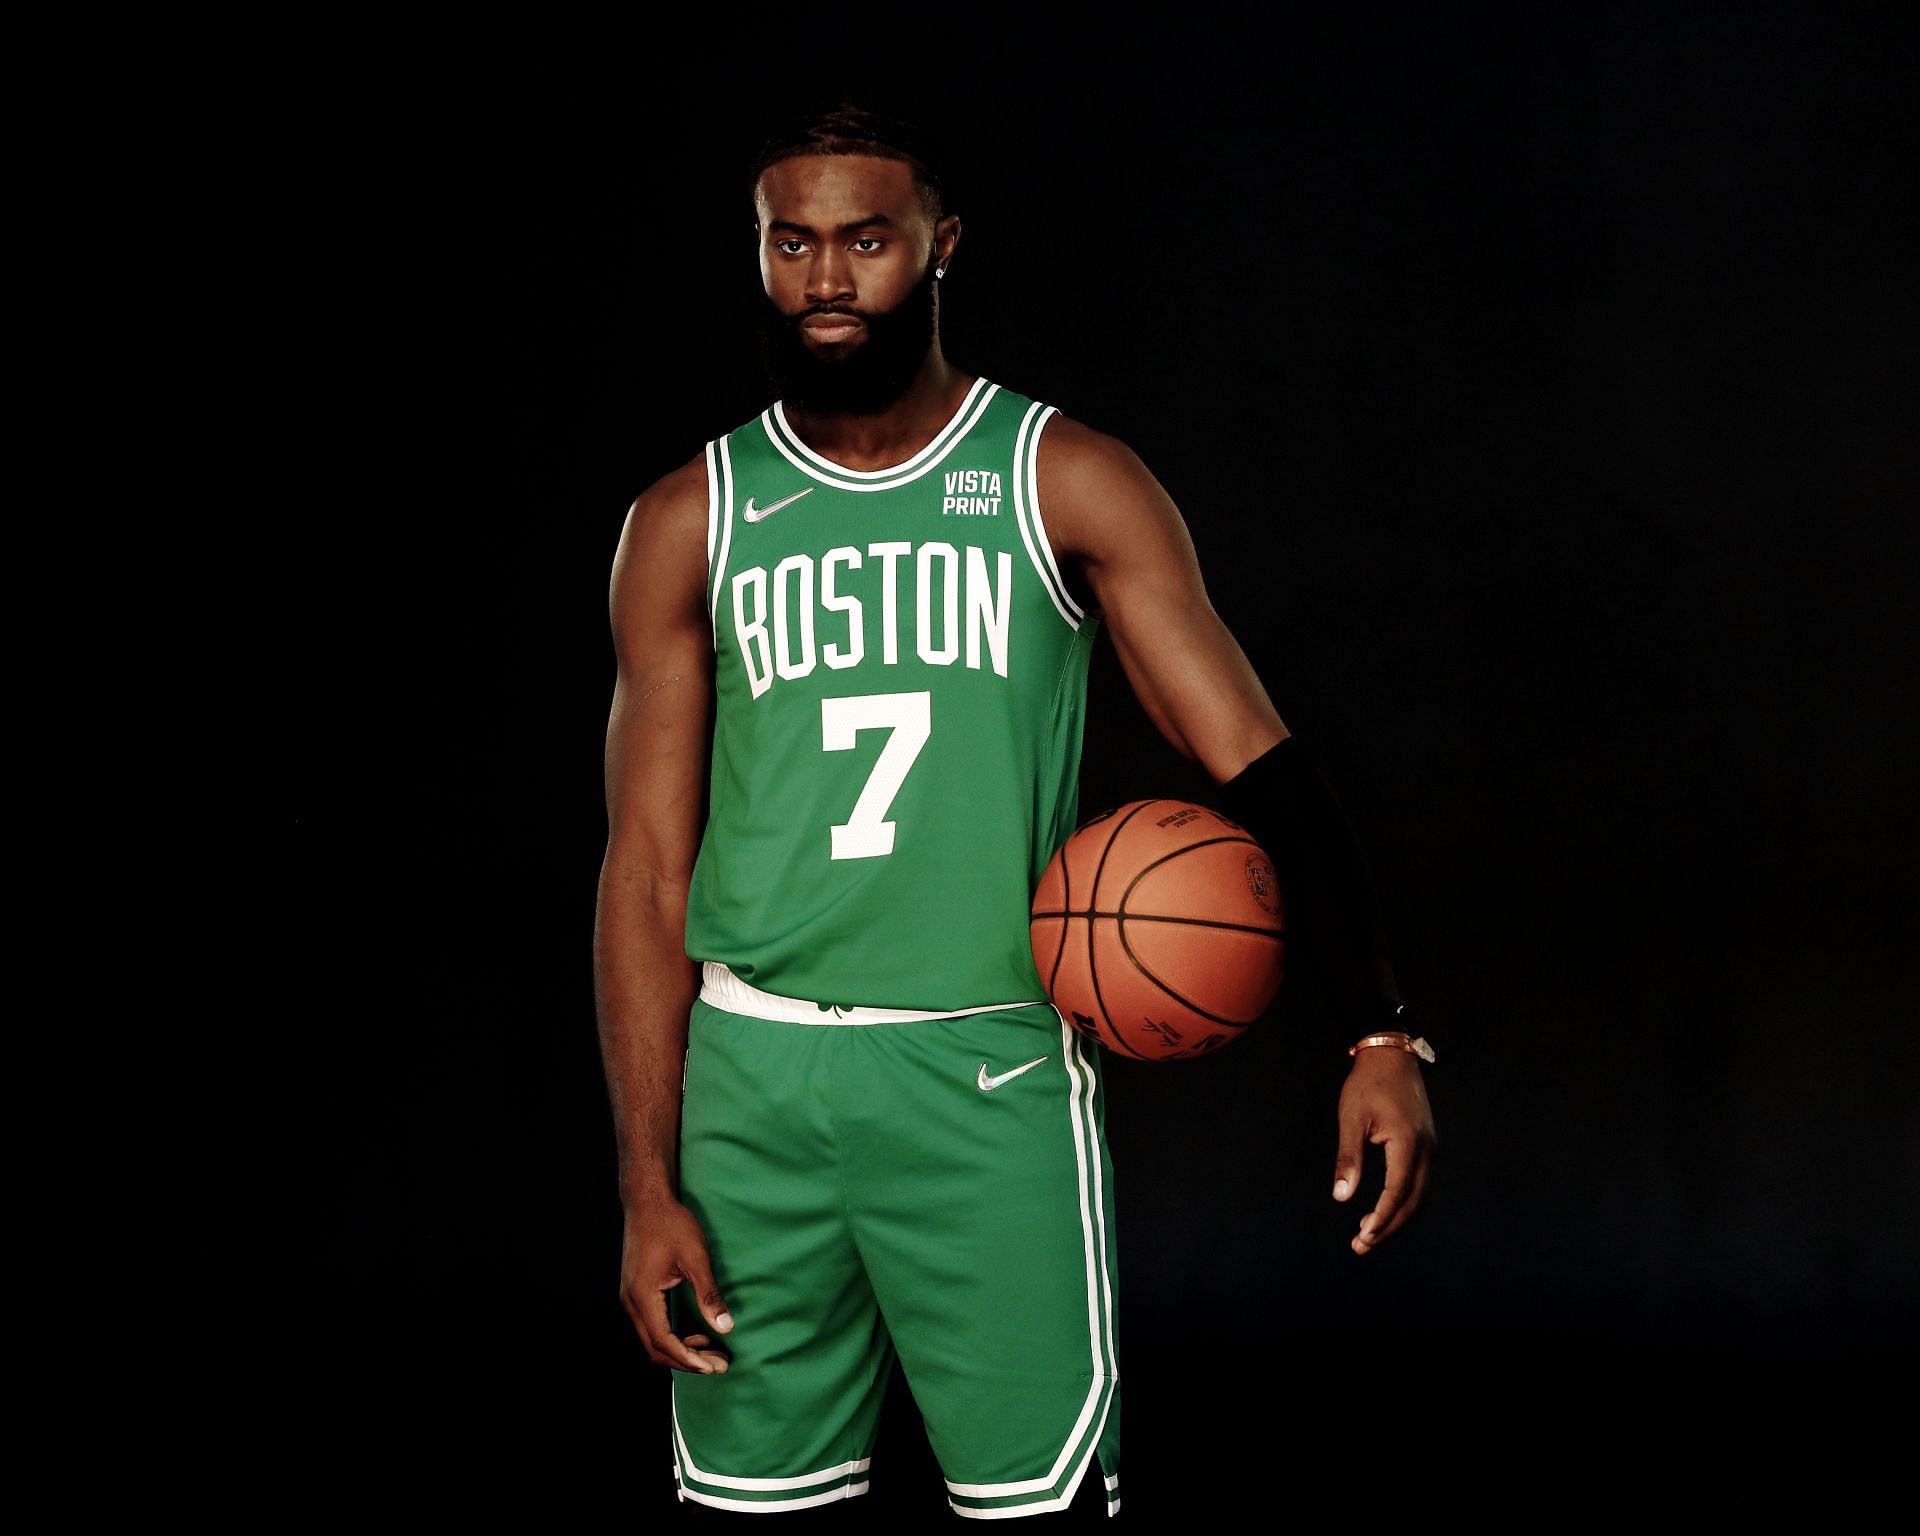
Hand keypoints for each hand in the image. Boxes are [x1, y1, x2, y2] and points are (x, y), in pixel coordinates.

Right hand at [620, 1194, 734, 1371]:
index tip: (714, 1367)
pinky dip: (673, 1336)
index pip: (664, 1342)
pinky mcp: (635, 1292)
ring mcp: (630, 1297)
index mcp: (642, 1297)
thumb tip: (726, 1328)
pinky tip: (696, 1334)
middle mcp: (630, 1302)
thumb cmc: (671, 1224)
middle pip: (655, 1348)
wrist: (647, 1201)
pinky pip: (652, 1325)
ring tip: (712, 1352)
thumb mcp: (696, 1258)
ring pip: (652, 1339)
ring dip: (680, 1350)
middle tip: (719, 1365)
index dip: (689, 1360)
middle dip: (687, 1361)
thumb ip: (709, 1295)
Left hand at [1331, 1046, 1436, 1253]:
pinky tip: (1386, 1209)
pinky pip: (1422, 1184)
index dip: (1381, 1219)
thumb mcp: (1351, 1119)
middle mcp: (1427, 1151)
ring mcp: (1432, 1149)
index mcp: (1408, 1144)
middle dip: (1388, 1227)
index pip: (1397, 1194)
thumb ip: (1349, 1158)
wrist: (1392, 1056)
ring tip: (1370, 1234)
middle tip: (1361, 1245)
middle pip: (1413, 1202)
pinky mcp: (1429, 1146)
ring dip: (1397, 1218)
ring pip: (1421, 1196)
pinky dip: (1406, 1202)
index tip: (1362, 1238)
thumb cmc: (1367, 1085)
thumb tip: (1342, 1196)